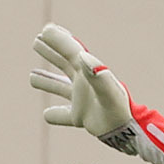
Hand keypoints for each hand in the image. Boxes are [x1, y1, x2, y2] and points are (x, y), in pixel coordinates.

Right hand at [29, 23, 163, 163]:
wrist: (130, 134)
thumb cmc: (120, 112)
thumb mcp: (110, 92)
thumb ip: (98, 75)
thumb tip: (82, 56)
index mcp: (89, 74)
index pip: (71, 51)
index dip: (58, 40)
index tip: (45, 29)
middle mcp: (85, 85)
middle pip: (64, 64)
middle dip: (51, 52)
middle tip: (37, 40)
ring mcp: (83, 101)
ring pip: (61, 88)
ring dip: (47, 81)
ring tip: (32, 76)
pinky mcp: (83, 118)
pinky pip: (64, 116)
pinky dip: (55, 115)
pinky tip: (46, 114)